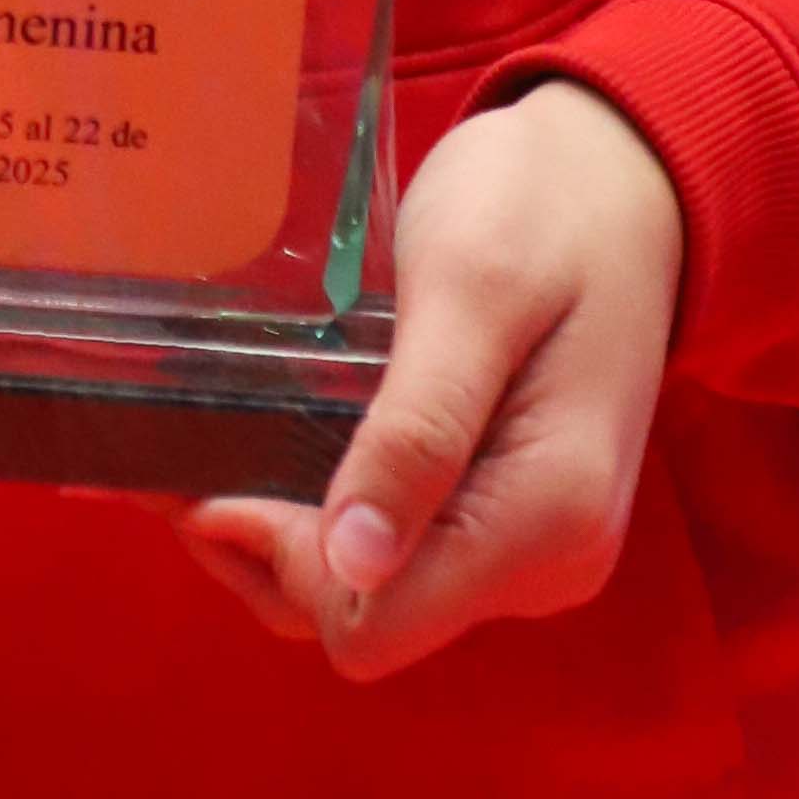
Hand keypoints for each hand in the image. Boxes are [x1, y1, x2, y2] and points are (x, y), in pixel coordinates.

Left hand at [180, 79, 682, 682]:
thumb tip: (354, 565)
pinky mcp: (510, 512)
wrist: (622, 175)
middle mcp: (547, 562)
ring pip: (376, 591)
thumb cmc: (544, 208)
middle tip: (176, 452)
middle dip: (266, 549)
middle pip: (366, 618)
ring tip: (209, 444)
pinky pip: (402, 547)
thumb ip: (420, 428)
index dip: (278, 560)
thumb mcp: (471, 291)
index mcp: (545, 520)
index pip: (373, 623)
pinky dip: (330, 510)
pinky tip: (276, 443)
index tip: (202, 473)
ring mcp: (531, 544)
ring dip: (287, 534)